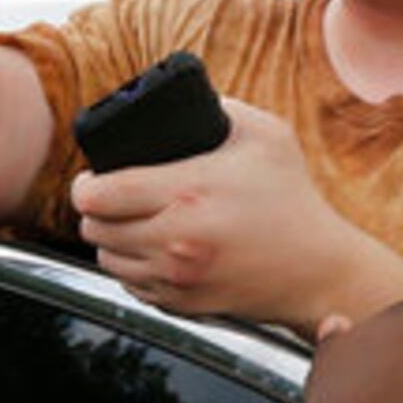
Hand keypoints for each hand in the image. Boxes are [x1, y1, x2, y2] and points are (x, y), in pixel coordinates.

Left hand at [72, 96, 375, 322]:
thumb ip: (222, 107)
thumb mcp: (267, 135)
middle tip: (113, 197)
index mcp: (188, 193)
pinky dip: (134, 268)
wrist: (318, 269)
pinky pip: (130, 286)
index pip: (98, 195)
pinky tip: (154, 250)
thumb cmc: (292, 199)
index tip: (93, 177)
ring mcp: (176, 277)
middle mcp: (175, 240)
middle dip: (97, 211)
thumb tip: (183, 99)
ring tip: (132, 222)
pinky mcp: (182, 304)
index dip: (85, 185)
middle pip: (93, 228)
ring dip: (112, 240)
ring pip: (107, 260)